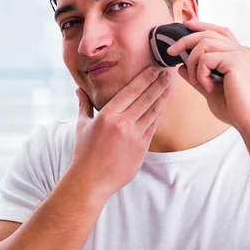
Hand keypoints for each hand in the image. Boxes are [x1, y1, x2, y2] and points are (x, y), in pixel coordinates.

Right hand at [70, 66, 172, 199]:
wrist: (91, 180)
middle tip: (168, 72)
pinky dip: (159, 115)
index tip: (154, 69)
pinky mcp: (142, 148)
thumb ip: (84, 105)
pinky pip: (153, 127)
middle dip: (159, 84)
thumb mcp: (82, 125)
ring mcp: (134, 137)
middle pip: (146, 98)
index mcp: (107, 115)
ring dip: (163, 97)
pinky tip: (163, 106)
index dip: (145, 78)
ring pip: (153, 112)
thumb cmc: (84, 152)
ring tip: (170, 85)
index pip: (131, 91)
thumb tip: (79, 89)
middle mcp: (123, 124)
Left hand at [167, 20, 249, 133]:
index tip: (186, 25)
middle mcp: (241, 50)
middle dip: (185, 40)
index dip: (202, 26)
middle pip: (208, 33)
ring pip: (204, 44)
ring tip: (196, 82)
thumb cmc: (234, 109)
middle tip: (170, 52)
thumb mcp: (210, 90)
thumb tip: (181, 66)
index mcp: (238, 55)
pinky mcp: (236, 61)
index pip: (219, 32)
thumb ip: (197, 76)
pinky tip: (209, 88)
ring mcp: (239, 54)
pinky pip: (206, 59)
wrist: (249, 121)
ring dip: (193, 63)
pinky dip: (201, 74)